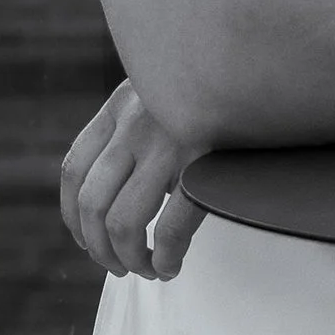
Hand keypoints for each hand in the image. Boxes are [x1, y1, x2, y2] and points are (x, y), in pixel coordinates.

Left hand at [60, 81, 208, 279]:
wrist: (262, 66)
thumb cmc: (218, 87)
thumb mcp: (165, 92)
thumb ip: (139, 124)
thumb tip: (123, 186)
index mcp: (122, 104)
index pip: (73, 169)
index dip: (72, 215)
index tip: (85, 239)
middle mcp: (137, 121)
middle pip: (92, 203)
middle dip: (99, 248)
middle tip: (118, 265)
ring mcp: (169, 142)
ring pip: (122, 222)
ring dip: (128, 258)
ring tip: (146, 269)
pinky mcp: (204, 161)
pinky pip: (171, 228)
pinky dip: (166, 258)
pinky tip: (171, 265)